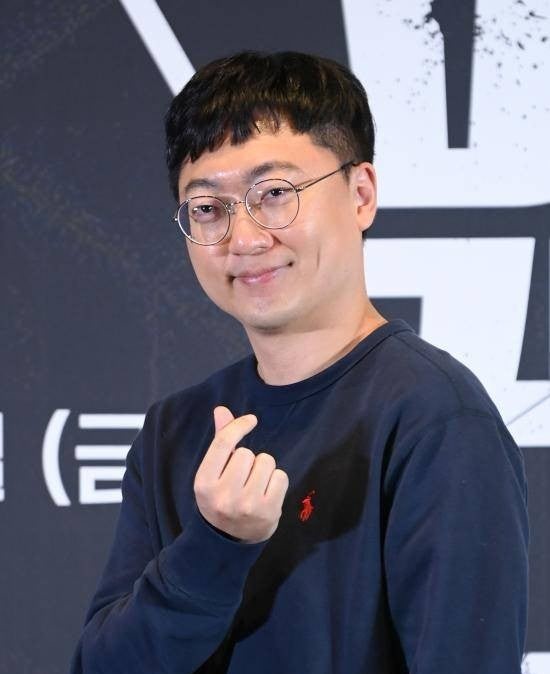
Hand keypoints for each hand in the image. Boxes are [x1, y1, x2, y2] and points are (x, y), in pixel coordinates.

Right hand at [193, 406, 288, 543]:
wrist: (230, 540)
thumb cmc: (221, 497)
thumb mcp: (213, 473)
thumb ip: (220, 441)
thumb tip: (221, 410)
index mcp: (203, 483)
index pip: (224, 443)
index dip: (239, 426)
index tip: (251, 421)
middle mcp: (223, 495)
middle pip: (247, 453)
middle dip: (249, 459)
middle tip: (243, 477)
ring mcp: (247, 505)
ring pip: (266, 462)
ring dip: (264, 468)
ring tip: (255, 484)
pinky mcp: (268, 512)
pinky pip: (281, 476)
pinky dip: (276, 481)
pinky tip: (266, 494)